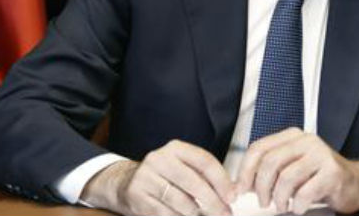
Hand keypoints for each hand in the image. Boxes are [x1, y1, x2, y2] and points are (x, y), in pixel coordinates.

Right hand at [82, 140, 233, 215]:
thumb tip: (231, 192)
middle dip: (213, 201)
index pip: (205, 161)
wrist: (126, 183)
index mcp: (175, 148)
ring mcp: (146, 177)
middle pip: (193, 182)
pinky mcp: (137, 196)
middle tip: (225, 213)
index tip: (232, 196)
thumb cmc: (164, 177)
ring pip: (180, 201)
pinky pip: (165, 213)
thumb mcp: (182, 168)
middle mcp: (159, 159)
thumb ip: (204, 176)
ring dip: (197, 213)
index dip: (221, 180)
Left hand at [236, 128, 358, 213]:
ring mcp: (321, 155)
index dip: (245, 171)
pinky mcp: (333, 172)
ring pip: (286, 177)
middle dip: (261, 187)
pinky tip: (299, 207)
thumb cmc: (319, 178)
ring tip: (282, 206)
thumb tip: (239, 187)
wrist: (355, 183)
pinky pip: (306, 191)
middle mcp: (306, 140)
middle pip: (270, 162)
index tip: (240, 190)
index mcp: (292, 136)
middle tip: (262, 202)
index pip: (259, 148)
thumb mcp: (292, 168)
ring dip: (279, 198)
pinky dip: (298, 205)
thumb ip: (269, 172)